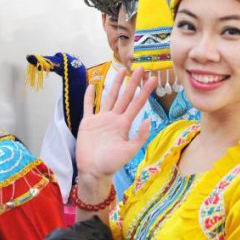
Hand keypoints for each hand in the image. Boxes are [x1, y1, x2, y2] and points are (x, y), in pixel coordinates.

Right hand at [75, 68, 155, 186]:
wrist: (92, 171)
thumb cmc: (110, 164)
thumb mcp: (128, 151)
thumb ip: (139, 136)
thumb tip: (148, 120)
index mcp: (124, 124)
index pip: (137, 104)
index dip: (145, 91)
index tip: (152, 79)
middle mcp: (114, 119)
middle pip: (125, 96)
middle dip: (133, 82)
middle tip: (140, 68)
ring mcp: (100, 119)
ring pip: (109, 97)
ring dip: (114, 84)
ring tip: (120, 71)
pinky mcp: (87, 123)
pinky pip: (88, 106)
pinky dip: (89, 96)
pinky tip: (91, 86)